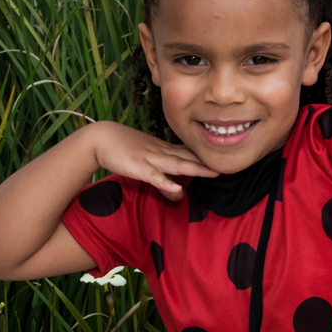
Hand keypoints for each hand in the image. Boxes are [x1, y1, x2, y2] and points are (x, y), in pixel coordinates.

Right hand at [89, 121, 218, 201]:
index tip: (225, 159)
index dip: (207, 157)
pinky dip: (166, 183)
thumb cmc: (122, 148)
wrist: (100, 138)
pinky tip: (178, 188)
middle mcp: (162, 153)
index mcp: (164, 150)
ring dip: (196, 169)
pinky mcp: (139, 168)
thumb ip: (163, 178)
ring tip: (214, 173)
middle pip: (189, 158)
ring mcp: (151, 160)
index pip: (190, 153)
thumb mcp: (146, 161)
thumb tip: (179, 192)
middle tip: (230, 165)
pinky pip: (155, 177)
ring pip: (177, 165)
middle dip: (209, 163)